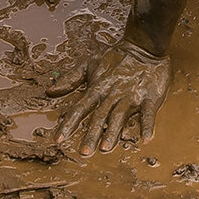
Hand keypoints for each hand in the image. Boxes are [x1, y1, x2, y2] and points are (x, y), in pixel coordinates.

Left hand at [49, 40, 170, 154]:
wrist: (144, 46)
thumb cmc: (116, 56)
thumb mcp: (89, 64)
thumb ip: (70, 79)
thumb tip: (49, 91)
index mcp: (98, 88)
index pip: (80, 108)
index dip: (69, 123)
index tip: (59, 139)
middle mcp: (113, 94)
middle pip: (100, 116)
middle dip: (92, 134)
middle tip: (84, 152)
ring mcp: (131, 96)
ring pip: (120, 116)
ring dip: (113, 132)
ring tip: (105, 147)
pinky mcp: (149, 97)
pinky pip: (148, 113)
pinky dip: (148, 126)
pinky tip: (145, 140)